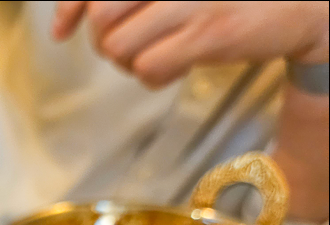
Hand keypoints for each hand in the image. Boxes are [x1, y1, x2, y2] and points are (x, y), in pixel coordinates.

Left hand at [53, 1, 329, 87]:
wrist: (304, 1)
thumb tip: (66, 21)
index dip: (69, 8)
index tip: (61, 30)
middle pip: (101, 19)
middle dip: (104, 43)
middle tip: (132, 45)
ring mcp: (191, 1)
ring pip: (119, 48)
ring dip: (131, 62)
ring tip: (161, 53)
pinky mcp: (209, 32)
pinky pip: (148, 69)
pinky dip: (155, 76)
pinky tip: (178, 66)